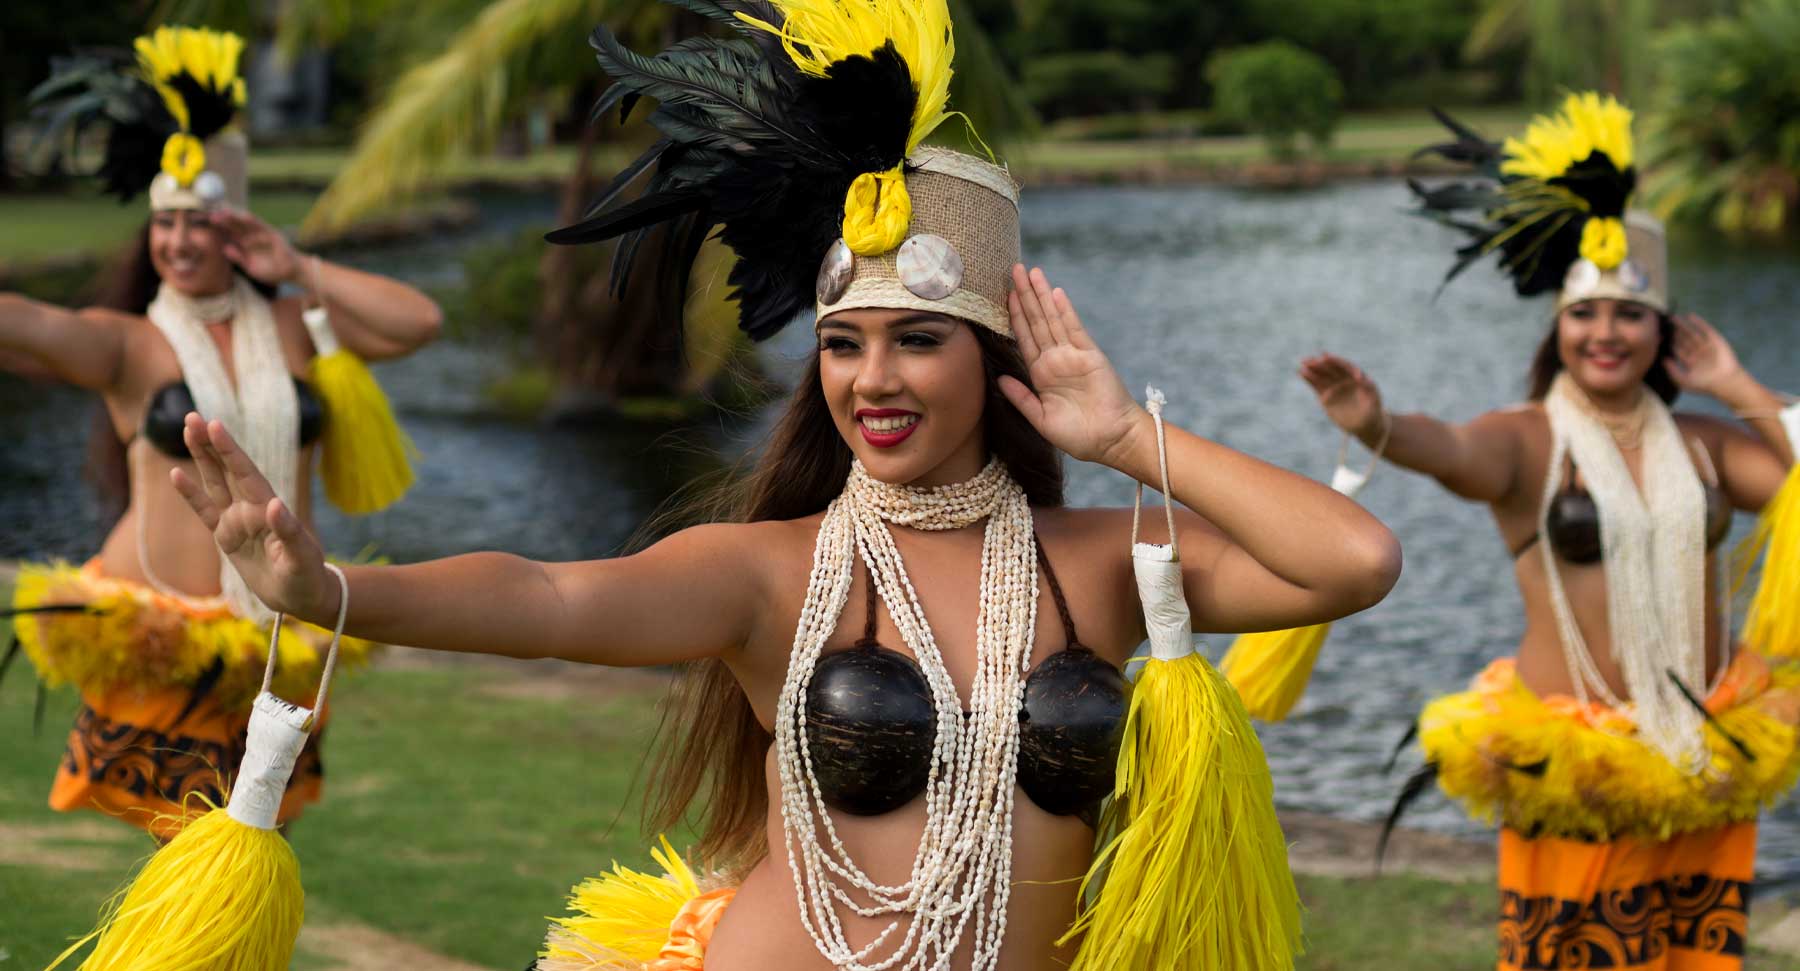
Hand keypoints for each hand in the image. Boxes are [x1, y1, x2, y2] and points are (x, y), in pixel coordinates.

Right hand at [169, 414, 337, 620]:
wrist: (302, 597)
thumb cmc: (306, 576)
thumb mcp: (301, 557)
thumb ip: (289, 531)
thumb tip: (273, 504)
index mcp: (269, 508)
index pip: (246, 473)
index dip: (230, 450)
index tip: (215, 425)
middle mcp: (252, 509)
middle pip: (227, 469)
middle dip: (210, 444)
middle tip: (191, 416)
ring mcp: (237, 521)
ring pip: (214, 483)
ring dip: (201, 458)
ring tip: (187, 429)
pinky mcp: (226, 537)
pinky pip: (205, 511)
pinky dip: (191, 494)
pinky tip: (176, 474)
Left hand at [212, 207, 302, 284]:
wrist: (291, 273)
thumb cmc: (271, 271)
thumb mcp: (251, 267)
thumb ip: (239, 258)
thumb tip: (225, 248)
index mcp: (244, 244)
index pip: (229, 233)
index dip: (218, 228)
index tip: (205, 224)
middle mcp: (251, 237)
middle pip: (235, 225)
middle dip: (224, 220)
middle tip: (210, 216)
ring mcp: (261, 234)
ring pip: (246, 223)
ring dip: (236, 217)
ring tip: (224, 213)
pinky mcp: (272, 234)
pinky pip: (262, 226)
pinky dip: (254, 221)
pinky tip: (245, 216)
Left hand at [998, 265, 1145, 466]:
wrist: (1112, 441)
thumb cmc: (1079, 436)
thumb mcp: (1041, 419)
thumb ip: (1021, 398)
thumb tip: (999, 378)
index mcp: (1041, 374)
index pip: (1023, 338)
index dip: (1013, 315)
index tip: (1003, 294)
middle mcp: (1055, 360)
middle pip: (1036, 321)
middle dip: (1024, 295)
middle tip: (1013, 269)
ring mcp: (1073, 355)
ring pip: (1052, 319)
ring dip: (1041, 295)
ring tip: (1031, 272)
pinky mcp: (1090, 355)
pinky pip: (1074, 329)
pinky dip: (1064, 311)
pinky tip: (1055, 293)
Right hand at [1300, 353, 1385, 440]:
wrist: (1365, 425)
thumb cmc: (1373, 412)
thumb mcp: (1374, 400)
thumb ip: (1369, 388)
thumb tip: (1362, 377)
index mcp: (1356, 377)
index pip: (1345, 366)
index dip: (1335, 361)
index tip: (1325, 356)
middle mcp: (1344, 379)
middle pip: (1331, 369)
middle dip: (1320, 363)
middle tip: (1309, 360)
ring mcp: (1334, 387)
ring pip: (1322, 376)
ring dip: (1312, 370)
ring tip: (1302, 364)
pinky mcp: (1326, 397)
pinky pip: (1316, 386)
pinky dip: (1309, 379)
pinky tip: (1301, 372)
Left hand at [1667, 313, 1744, 397]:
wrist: (1724, 381)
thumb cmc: (1704, 385)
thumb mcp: (1683, 380)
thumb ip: (1671, 371)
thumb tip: (1663, 360)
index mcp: (1691, 363)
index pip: (1678, 350)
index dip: (1669, 343)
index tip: (1658, 336)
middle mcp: (1698, 353)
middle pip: (1684, 340)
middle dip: (1675, 332)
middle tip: (1664, 323)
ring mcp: (1707, 346)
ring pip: (1692, 333)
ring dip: (1683, 325)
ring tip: (1673, 317)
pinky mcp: (1716, 340)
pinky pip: (1706, 329)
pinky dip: (1698, 322)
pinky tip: (1689, 316)